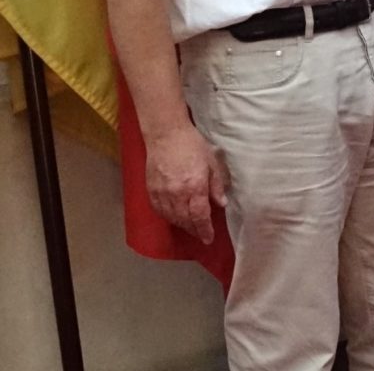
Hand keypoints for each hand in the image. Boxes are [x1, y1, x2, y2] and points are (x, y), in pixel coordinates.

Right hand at [145, 125, 226, 243]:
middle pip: (185, 220)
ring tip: (191, 228)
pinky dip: (168, 217)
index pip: (200, 216)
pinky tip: (175, 218)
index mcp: (195, 186)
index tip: (208, 239)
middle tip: (201, 235)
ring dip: (182, 225)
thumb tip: (222, 204)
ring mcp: (162, 193)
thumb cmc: (192, 145)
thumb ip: (216, 185)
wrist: (166, 134)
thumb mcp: (212, 162)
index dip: (204, 230)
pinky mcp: (151, 190)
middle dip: (194, 230)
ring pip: (172, 218)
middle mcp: (177, 193)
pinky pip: (160, 211)